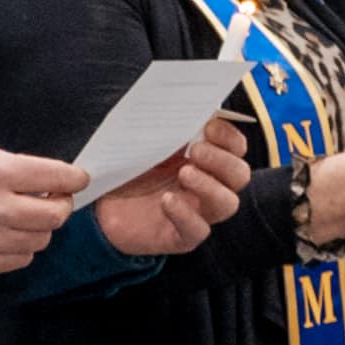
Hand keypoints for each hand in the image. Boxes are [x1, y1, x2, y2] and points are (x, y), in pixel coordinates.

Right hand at [0, 141, 88, 276]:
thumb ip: (18, 168)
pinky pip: (21, 259)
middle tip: (55, 200)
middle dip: (61, 206)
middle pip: (55, 215)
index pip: (55, 176)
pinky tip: (8, 236)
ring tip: (26, 218)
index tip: (78, 179)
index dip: (74, 178)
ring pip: (40, 239)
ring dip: (39, 228)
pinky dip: (21, 248)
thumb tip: (54, 181)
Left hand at [92, 124, 254, 256]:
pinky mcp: (182, 237)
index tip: (209, 126)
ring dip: (209, 186)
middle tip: (195, 150)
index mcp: (207, 161)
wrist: (105, 208)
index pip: (236, 149)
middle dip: (222, 160)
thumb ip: (168, 131)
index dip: (229, 137)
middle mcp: (211, 187)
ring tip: (184, 173)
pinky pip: (197, 230)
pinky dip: (185, 214)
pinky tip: (167, 200)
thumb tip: (183, 107)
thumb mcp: (149, 147)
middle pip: (239, 175)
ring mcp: (199, 214)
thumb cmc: (132, 173)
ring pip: (227, 204)